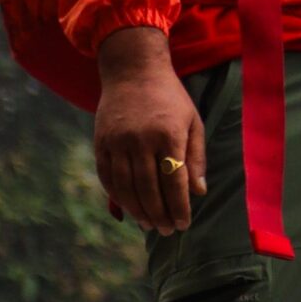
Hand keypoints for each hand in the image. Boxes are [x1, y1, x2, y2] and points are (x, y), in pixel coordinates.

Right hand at [94, 27, 206, 234]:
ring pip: (126, 187)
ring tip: (149, 224)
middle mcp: (141, 140)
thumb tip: (199, 192)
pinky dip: (116, 195)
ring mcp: (118, 141)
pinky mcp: (101, 141)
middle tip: (167, 231)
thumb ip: (196, 157)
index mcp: (169, 135)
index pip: (174, 182)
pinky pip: (107, 176)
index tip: (183, 224)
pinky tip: (127, 208)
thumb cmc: (170, 98)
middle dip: (159, 215)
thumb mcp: (192, 121)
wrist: (134, 71)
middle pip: (149, 189)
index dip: (179, 207)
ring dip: (138, 210)